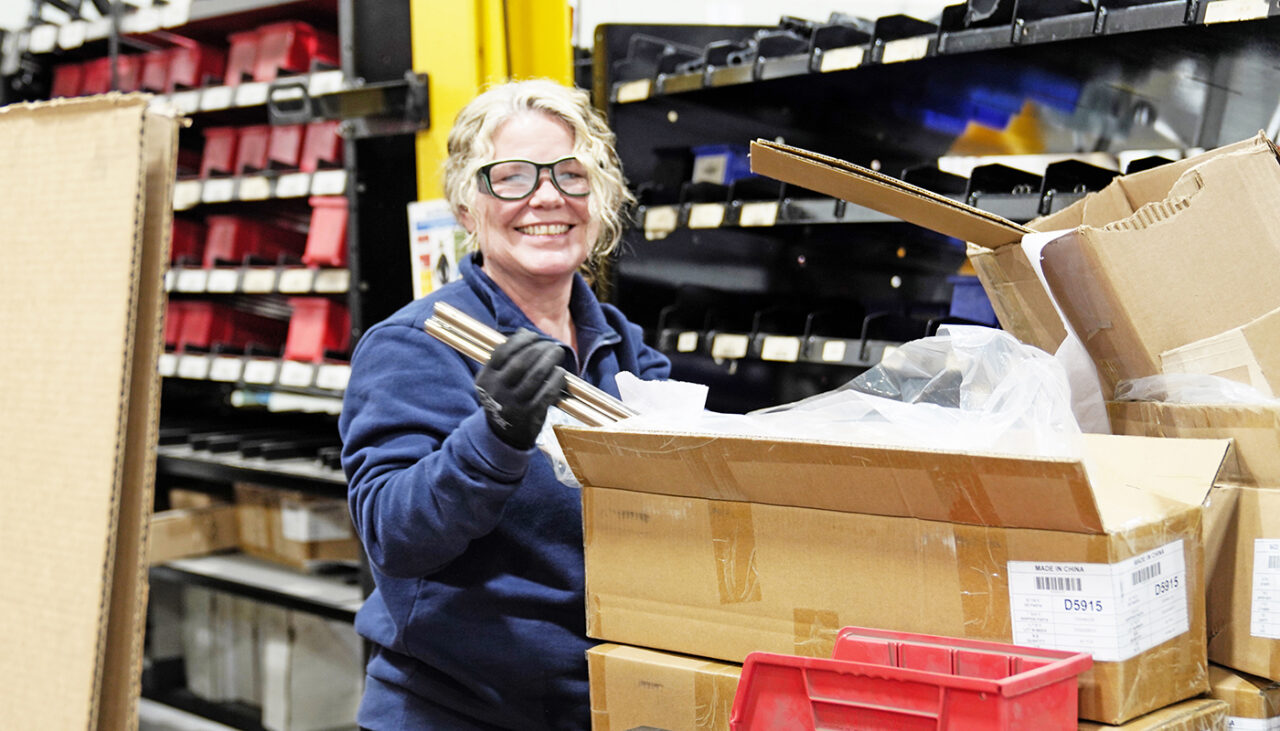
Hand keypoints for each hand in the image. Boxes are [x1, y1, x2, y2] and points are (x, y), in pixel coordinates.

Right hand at [474, 329, 567, 448]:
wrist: (503, 435)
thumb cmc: (503, 398)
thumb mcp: (497, 379)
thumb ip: (508, 357)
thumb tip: (524, 332)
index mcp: (486, 379)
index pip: (502, 352)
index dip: (521, 341)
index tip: (534, 336)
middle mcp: (497, 391)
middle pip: (521, 362)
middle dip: (539, 349)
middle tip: (552, 345)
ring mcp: (513, 404)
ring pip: (536, 376)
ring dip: (550, 361)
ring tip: (557, 354)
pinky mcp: (530, 414)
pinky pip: (547, 393)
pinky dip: (556, 380)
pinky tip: (561, 373)